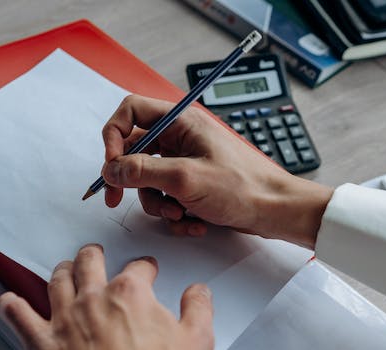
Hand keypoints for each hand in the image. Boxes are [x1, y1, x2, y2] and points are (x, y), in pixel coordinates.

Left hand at [0, 244, 213, 349]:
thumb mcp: (196, 341)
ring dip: (61, 271)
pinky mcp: (42, 342)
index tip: (147, 270)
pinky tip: (9, 300)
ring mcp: (65, 318)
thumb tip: (198, 292)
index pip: (139, 267)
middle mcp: (93, 298)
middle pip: (89, 261)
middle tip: (97, 253)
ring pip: (56, 280)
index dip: (145, 267)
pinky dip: (11, 305)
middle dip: (94, 254)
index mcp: (129, 293)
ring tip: (65, 268)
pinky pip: (19, 316)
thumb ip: (198, 309)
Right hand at [101, 95, 332, 247]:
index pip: (131, 112)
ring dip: (157, 202)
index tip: (111, 163)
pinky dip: (174, 212)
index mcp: (181, 122)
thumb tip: (111, 168)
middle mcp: (181, 137)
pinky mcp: (191, 183)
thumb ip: (141, 171)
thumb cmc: (243, 187)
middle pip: (134, 151)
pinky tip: (193, 221)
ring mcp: (186, 161)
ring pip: (147, 179)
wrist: (275, 211)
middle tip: (117, 198)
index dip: (114, 135)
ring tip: (179, 214)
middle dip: (131, 179)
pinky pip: (165, 195)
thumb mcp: (185, 179)